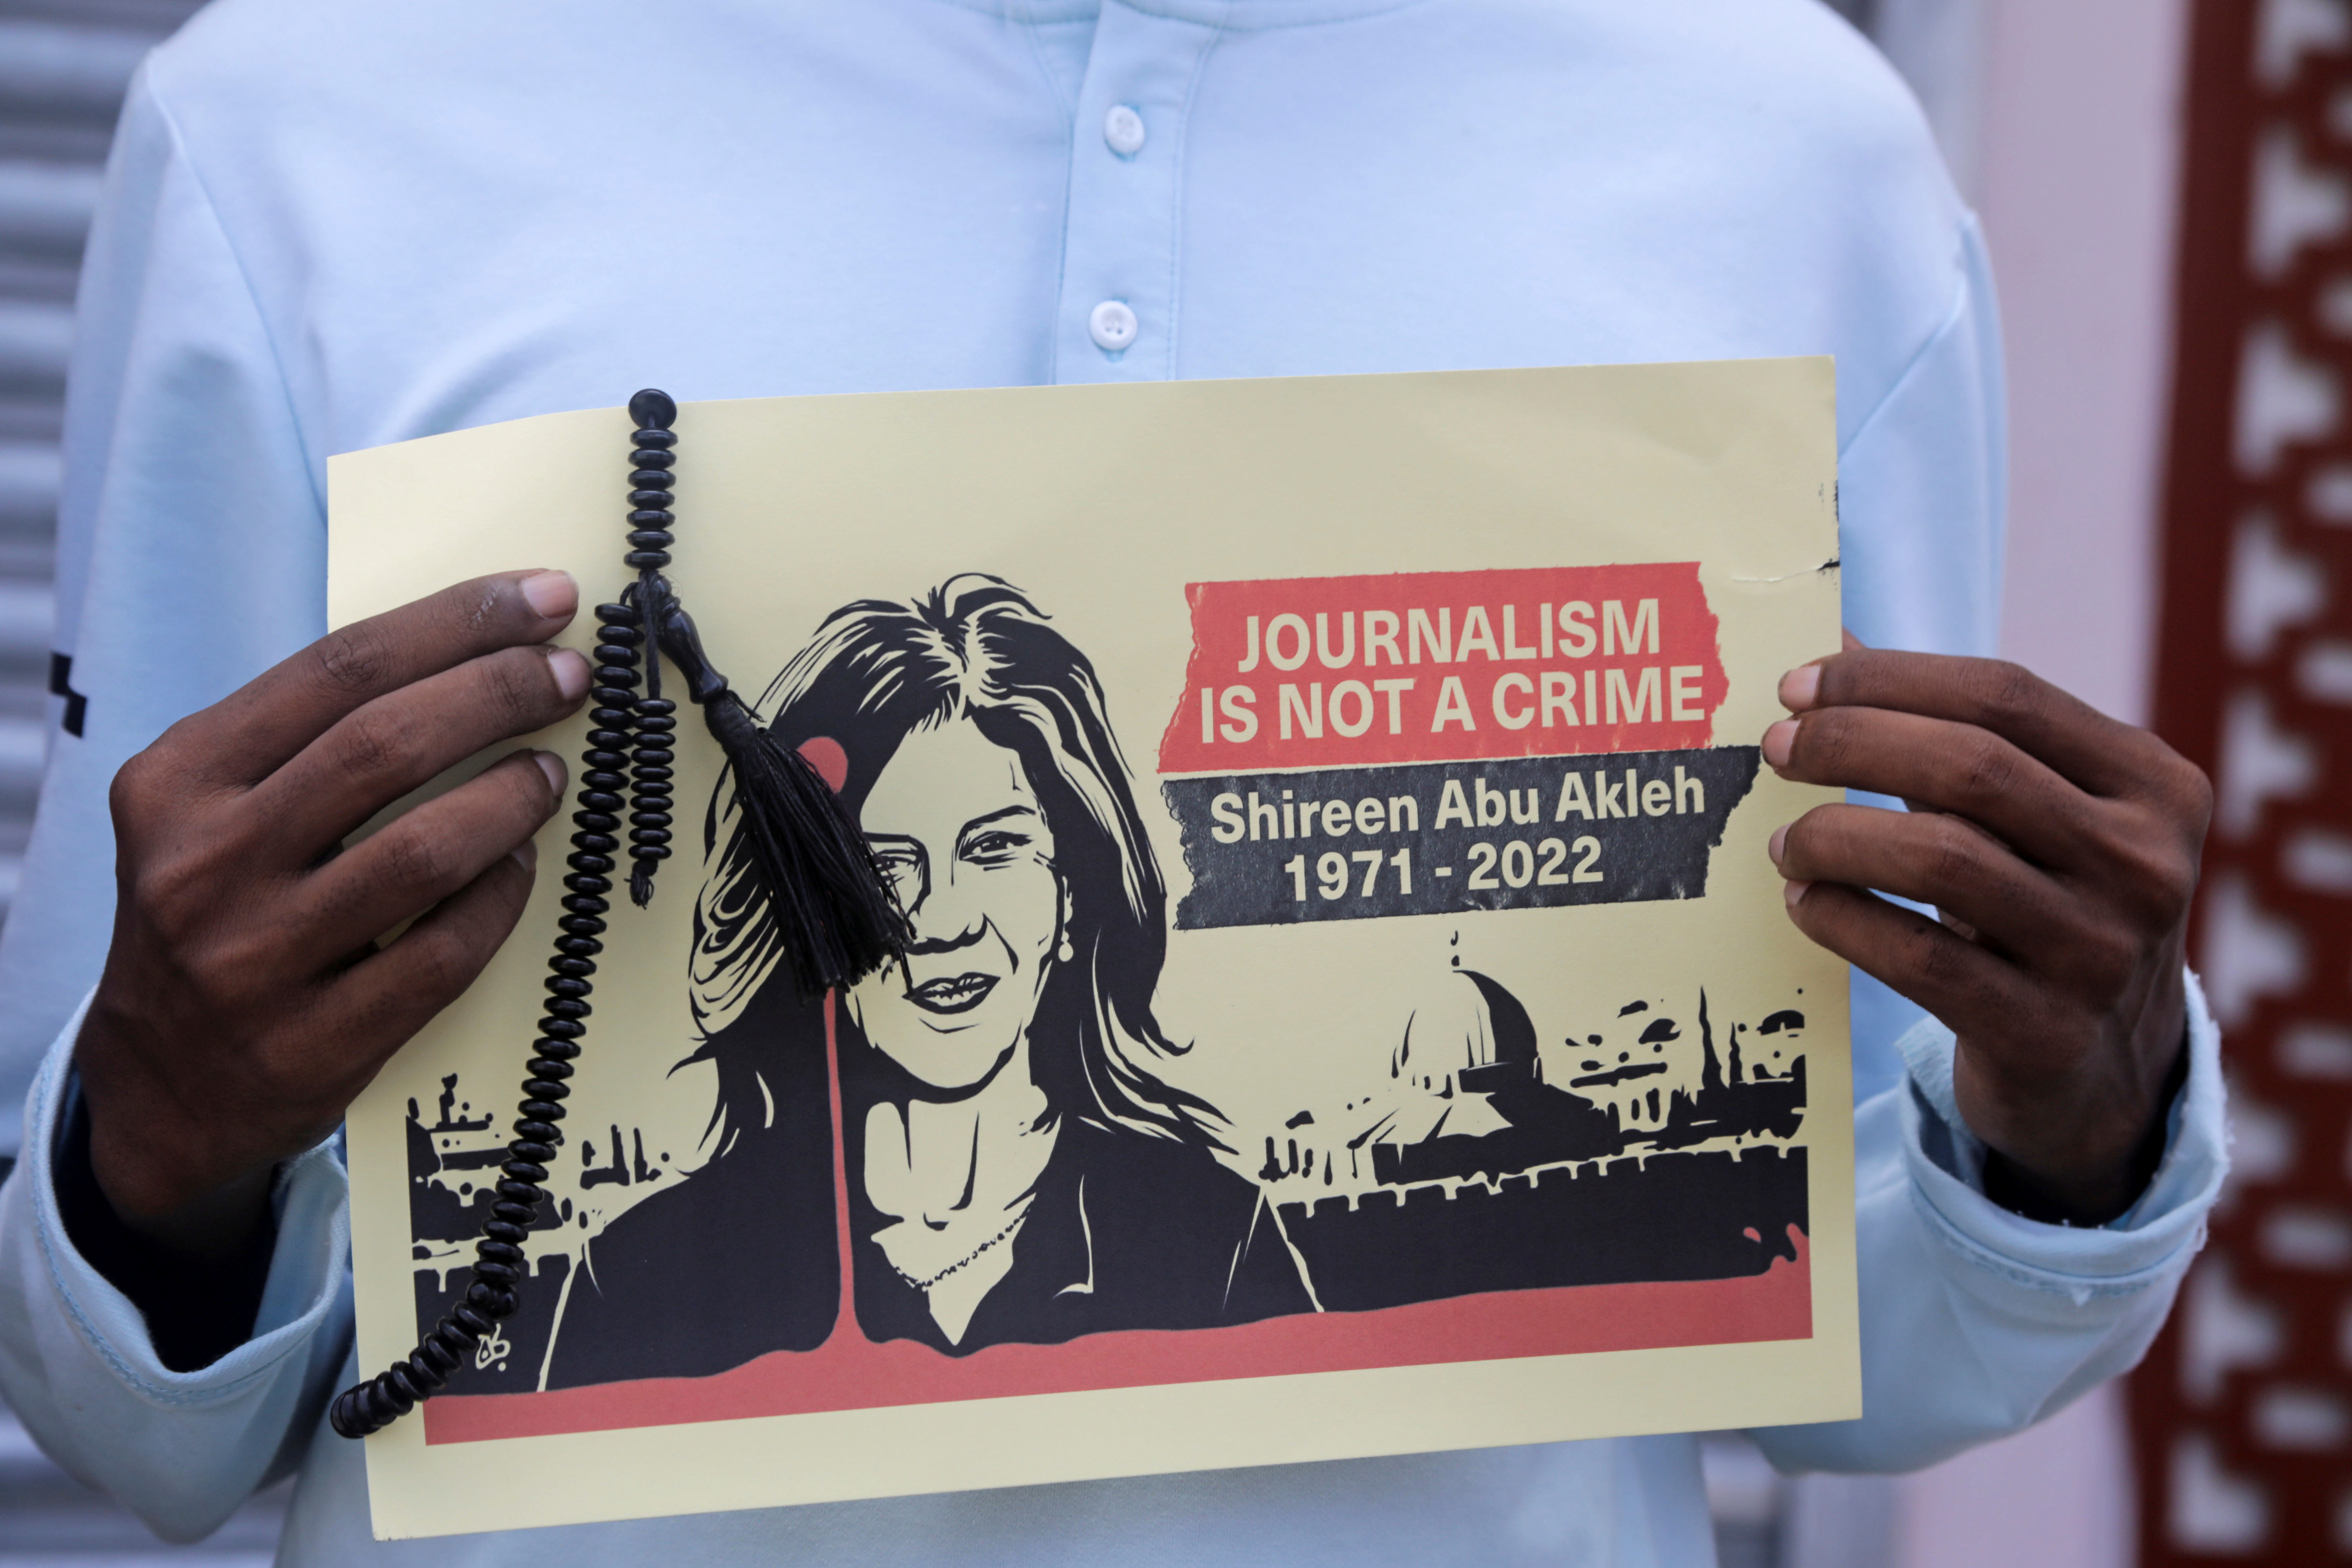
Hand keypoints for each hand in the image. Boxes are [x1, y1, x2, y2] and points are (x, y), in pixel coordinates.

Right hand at [77, 571, 589, 1255]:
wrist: (156, 1085)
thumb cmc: (216, 911)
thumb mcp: (215, 808)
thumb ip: (311, 738)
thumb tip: (469, 654)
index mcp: (179, 782)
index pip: (338, 670)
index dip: (457, 623)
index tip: (543, 598)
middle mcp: (205, 863)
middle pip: (387, 744)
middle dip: (500, 692)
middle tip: (570, 674)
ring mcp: (256, 959)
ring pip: (425, 850)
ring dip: (513, 796)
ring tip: (550, 771)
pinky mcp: (315, 1043)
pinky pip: (444, 951)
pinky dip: (501, 897)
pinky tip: (523, 865)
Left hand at [1761, 644, 2209, 1223]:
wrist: (2104, 1070)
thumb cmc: (2042, 905)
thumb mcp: (2028, 815)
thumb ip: (1946, 730)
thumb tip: (1831, 642)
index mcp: (2152, 785)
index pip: (2005, 695)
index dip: (1887, 681)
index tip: (1797, 686)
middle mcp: (2144, 864)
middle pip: (1971, 767)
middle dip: (1850, 744)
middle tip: (1776, 749)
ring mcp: (2102, 954)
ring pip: (1940, 857)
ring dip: (1835, 836)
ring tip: (1787, 841)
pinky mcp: (2046, 1035)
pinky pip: (1917, 956)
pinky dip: (1841, 917)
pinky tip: (1805, 903)